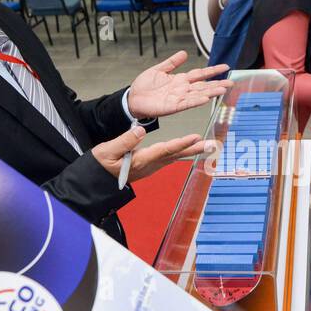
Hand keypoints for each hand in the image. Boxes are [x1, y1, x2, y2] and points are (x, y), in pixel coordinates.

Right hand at [92, 125, 215, 184]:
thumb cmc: (100, 166)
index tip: (195, 138)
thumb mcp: (106, 151)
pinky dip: (182, 150)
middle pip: (176, 155)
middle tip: (213, 145)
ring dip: (192, 150)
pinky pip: (170, 157)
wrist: (97, 181)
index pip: (164, 150)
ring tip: (207, 145)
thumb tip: (140, 129)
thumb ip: (125, 141)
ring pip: (175, 156)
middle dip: (195, 149)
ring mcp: (151, 166)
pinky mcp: (150, 164)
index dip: (181, 143)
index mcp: (141, 161)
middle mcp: (150, 165)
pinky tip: (190, 148)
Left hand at [126, 50, 231, 119]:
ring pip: (198, 94)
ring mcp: (179, 98)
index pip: (200, 74)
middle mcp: (182, 89)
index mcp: (180, 80)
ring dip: (211, 92)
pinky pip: (187, 103)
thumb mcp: (158, 69)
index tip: (225, 67)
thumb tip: (184, 53)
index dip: (212, 70)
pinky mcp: (173, 106)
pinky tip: (206, 98)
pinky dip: (196, 101)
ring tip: (223, 89)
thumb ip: (172, 62)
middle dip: (217, 84)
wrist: (132, 99)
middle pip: (203, 85)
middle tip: (231, 82)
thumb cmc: (144, 86)